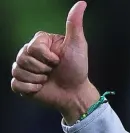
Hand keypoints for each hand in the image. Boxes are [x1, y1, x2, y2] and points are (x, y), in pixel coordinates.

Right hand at [10, 1, 99, 123]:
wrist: (75, 93)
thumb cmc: (78, 69)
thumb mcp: (78, 45)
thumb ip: (74, 24)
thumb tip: (81, 3)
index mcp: (41, 42)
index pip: (32, 47)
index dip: (46, 57)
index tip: (59, 60)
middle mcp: (30, 53)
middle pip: (22, 58)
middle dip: (42, 68)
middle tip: (53, 71)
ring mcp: (25, 68)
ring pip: (17, 71)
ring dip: (37, 79)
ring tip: (47, 79)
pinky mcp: (22, 83)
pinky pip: (16, 84)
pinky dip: (30, 89)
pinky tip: (40, 88)